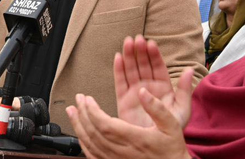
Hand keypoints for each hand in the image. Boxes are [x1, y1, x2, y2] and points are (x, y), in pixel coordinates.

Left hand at [66, 92, 191, 158]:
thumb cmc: (172, 149)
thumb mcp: (171, 125)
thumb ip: (157, 108)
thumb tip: (142, 92)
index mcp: (135, 139)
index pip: (105, 124)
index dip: (92, 111)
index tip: (87, 99)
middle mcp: (122, 151)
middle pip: (94, 132)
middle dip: (83, 114)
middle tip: (78, 99)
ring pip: (90, 144)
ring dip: (78, 126)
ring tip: (72, 111)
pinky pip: (92, 155)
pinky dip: (83, 142)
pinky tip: (79, 132)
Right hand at [115, 35, 193, 127]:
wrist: (156, 146)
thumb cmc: (171, 129)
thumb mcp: (182, 109)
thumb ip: (184, 90)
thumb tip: (189, 70)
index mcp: (163, 87)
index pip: (158, 67)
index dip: (154, 55)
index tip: (151, 43)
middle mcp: (148, 87)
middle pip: (143, 65)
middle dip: (140, 51)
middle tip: (137, 39)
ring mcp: (135, 92)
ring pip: (131, 70)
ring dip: (129, 55)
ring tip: (128, 42)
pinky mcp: (123, 100)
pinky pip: (120, 82)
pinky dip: (118, 69)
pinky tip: (118, 57)